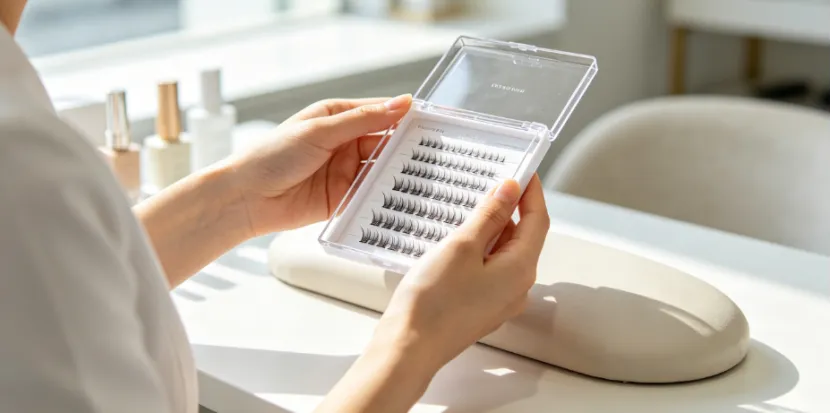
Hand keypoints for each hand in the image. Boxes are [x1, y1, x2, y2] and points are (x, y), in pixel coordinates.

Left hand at [228, 95, 412, 235]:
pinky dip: (384, 196)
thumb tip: (400, 104)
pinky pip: (370, 195)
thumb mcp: (320, 130)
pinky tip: (399, 196)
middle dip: (405, 147)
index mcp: (336, 117)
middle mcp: (343, 143)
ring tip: (420, 175)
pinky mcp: (343, 198)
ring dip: (396, 172)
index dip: (404, 117)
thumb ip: (363, 120)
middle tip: (432, 152)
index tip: (429, 121)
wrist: (246, 198)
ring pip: (381, 169)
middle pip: (384, 142)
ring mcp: (344, 171)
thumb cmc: (271, 156)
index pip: (379, 113)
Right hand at [374, 175, 549, 372]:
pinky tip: (458, 242)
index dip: (532, 193)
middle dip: (510, 209)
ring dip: (492, 229)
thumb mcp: (463, 246)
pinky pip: (489, 270)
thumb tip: (511, 190)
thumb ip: (490, 215)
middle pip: (523, 237)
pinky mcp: (481, 307)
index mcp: (520, 269)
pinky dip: (480, 250)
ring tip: (468, 209)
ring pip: (504, 254)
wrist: (409, 347)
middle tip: (490, 183)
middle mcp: (517, 287)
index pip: (538, 221)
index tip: (523, 170)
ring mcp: (500, 300)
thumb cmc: (434, 302)